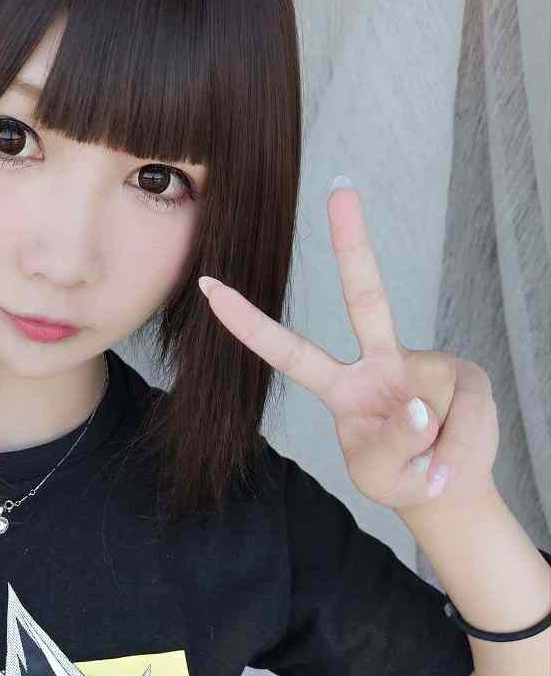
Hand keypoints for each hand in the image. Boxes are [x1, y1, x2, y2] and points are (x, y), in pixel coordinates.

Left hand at [197, 180, 498, 512]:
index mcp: (340, 389)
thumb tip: (416, 407)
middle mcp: (378, 364)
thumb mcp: (381, 476)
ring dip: (435, 451)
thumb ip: (392, 447)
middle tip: (340, 188)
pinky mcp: (466, 376)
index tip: (209, 286)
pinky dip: (460, 450)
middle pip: (365, 297)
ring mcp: (423, 365)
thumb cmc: (401, 477)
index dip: (249, 324)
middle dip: (353, 242)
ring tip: (433, 466)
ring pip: (427, 406)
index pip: (288, 353)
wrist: (449, 487)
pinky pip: (464, 417)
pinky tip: (453, 455)